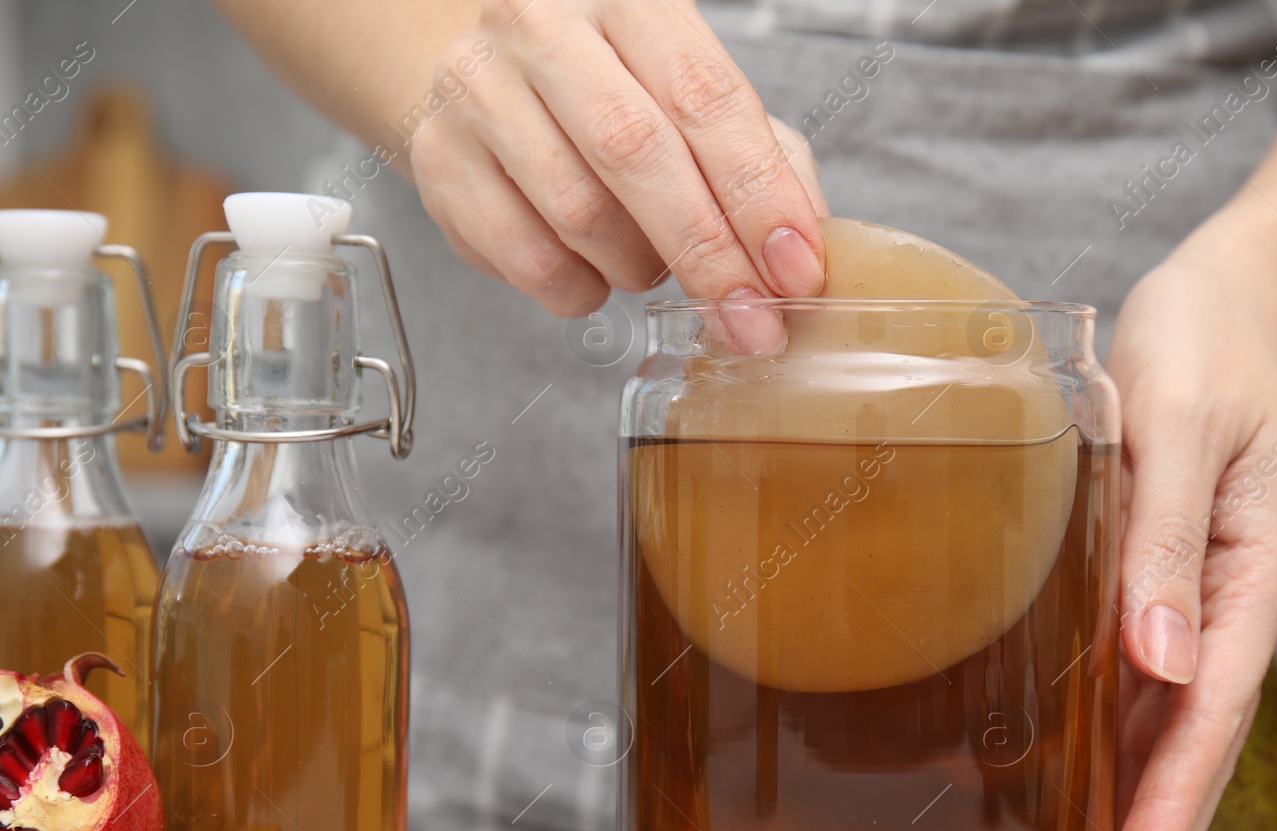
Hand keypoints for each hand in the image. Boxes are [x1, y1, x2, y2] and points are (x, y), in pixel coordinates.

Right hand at [410, 0, 826, 316]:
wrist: (493, 83)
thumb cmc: (615, 96)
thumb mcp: (697, 103)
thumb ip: (765, 163)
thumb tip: (804, 254)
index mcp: (631, 1)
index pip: (705, 96)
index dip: (758, 192)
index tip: (796, 269)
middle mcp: (544, 28)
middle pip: (636, 152)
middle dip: (708, 253)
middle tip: (750, 321)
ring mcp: (479, 90)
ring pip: (579, 212)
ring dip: (638, 267)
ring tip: (650, 261)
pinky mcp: (440, 161)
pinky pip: (529, 259)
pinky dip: (580, 289)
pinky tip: (592, 270)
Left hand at [1104, 206, 1276, 830]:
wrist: (1222, 297)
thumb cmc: (1201, 343)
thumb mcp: (1176, 422)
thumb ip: (1162, 539)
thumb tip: (1158, 661)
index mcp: (1246, 577)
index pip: (1204, 726)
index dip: (1165, 823)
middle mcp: (1225, 607)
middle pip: (1194, 758)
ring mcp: (1197, 605)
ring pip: (1172, 739)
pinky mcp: (1163, 588)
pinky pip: (1149, 694)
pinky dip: (1129, 763)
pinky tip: (1100, 806)